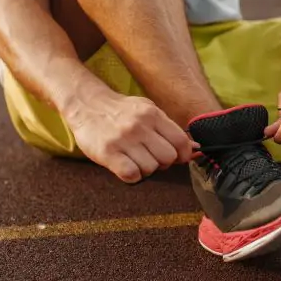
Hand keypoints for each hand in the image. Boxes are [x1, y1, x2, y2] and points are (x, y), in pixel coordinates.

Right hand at [64, 88, 197, 183]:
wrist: (86, 105)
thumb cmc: (121, 112)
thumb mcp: (147, 110)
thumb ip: (169, 128)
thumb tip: (195, 147)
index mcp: (152, 114)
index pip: (180, 141)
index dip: (183, 154)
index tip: (178, 158)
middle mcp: (139, 126)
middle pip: (168, 158)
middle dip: (163, 163)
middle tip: (151, 157)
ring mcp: (123, 139)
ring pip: (150, 168)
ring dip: (145, 169)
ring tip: (134, 159)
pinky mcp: (107, 152)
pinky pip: (131, 175)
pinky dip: (131, 175)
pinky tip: (126, 166)